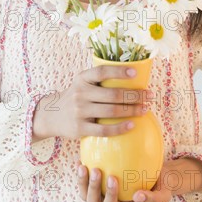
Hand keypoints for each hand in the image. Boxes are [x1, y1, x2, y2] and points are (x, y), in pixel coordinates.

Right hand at [33, 64, 149, 140]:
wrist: (52, 115)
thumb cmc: (76, 97)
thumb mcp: (82, 83)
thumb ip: (99, 80)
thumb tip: (132, 76)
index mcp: (82, 78)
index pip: (102, 71)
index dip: (119, 71)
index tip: (135, 73)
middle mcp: (80, 93)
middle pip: (113, 94)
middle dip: (134, 95)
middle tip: (149, 96)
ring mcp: (79, 111)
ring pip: (111, 111)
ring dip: (132, 110)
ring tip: (144, 109)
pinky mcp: (80, 128)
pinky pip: (104, 130)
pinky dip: (120, 128)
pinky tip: (132, 125)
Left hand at [76, 160, 172, 201]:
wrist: (156, 177)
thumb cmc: (159, 186)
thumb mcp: (163, 195)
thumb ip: (153, 198)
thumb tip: (138, 196)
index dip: (109, 196)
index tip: (113, 178)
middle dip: (93, 188)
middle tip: (96, 170)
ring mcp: (102, 194)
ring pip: (85, 193)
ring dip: (82, 181)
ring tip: (82, 166)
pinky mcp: (98, 182)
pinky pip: (85, 180)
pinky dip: (81, 171)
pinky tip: (81, 158)